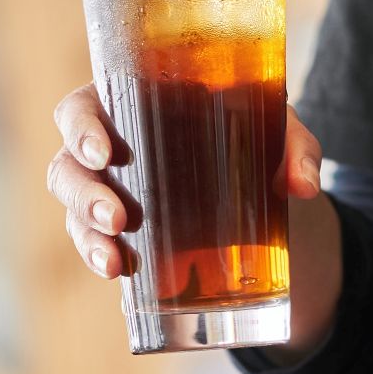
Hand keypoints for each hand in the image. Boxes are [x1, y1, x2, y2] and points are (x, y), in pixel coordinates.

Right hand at [46, 82, 323, 279]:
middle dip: (83, 193)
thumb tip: (303, 186)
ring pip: (73, 207)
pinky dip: (99, 256)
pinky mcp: (119, 230)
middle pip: (68, 163)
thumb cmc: (259, 139)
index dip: (80, 127)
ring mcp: (108, 189)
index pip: (83, 107)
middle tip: (116, 217)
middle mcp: (110, 144)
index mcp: (135, 102)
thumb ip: (296, 149)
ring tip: (114, 260)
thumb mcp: (283, 134)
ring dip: (86, 233)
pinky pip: (92, 241)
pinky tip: (116, 271)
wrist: (267, 194)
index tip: (104, 152)